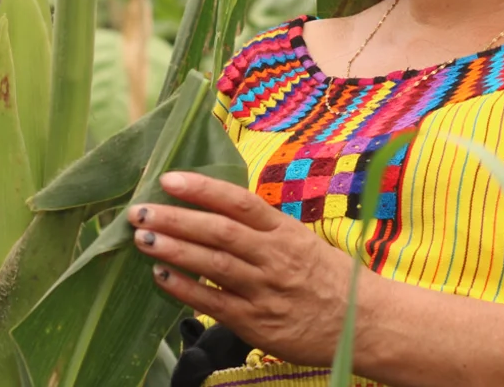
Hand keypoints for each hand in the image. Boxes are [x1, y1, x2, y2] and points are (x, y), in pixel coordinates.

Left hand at [130, 171, 358, 366]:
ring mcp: (265, 290)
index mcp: (285, 232)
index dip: (202, 189)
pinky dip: (185, 290)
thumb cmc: (328, 278)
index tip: (168, 179)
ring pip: (213, 265)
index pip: (239, 202)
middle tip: (139, 210)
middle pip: (218, 231)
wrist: (365, 324)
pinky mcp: (257, 323)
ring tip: (143, 238)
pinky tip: (161, 277)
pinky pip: (214, 303)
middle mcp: (274, 257)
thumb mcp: (301, 241)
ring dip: (174, 250)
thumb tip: (214, 207)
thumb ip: (262, 228)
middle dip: (175, 218)